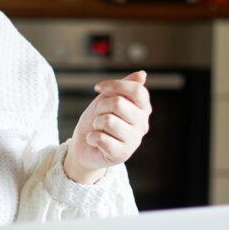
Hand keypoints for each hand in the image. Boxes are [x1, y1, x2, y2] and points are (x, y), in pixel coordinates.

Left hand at [63, 70, 151, 184]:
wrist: (84, 145)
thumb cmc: (98, 119)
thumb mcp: (108, 98)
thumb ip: (125, 87)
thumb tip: (142, 74)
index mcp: (143, 108)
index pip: (136, 90)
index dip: (115, 85)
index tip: (98, 88)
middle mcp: (142, 124)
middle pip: (118, 103)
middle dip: (101, 107)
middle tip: (99, 115)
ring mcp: (134, 141)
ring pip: (108, 121)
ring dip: (96, 123)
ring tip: (99, 129)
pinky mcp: (123, 155)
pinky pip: (101, 138)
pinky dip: (92, 137)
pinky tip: (95, 141)